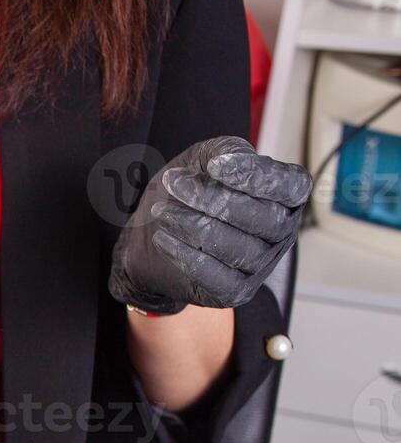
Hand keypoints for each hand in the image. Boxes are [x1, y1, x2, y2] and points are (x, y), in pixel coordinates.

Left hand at [110, 136, 312, 315]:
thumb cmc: (188, 193)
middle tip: (175, 185)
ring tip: (161, 211)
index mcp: (285, 197)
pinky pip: (217, 276)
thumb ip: (224, 151)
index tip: (215, 166)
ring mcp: (260, 264)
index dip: (257, 176)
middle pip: (262, 218)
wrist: (151, 235)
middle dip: (213, 199)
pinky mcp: (235, 291)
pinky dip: (186, 255)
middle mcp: (281, 232)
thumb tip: (228, 161)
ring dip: (192, 225)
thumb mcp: (204, 159)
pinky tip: (162, 239)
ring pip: (236, 247)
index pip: (290, 187)